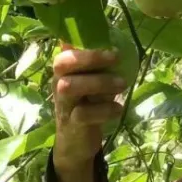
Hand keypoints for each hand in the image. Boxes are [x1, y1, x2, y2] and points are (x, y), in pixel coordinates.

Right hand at [52, 44, 126, 173]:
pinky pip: (83, 114)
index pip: (65, 50)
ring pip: (70, 87)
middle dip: (90, 58)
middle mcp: (58, 83)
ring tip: (123, 84)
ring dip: (99, 83)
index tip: (111, 47)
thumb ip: (96, 64)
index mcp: (63, 71)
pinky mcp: (71, 123)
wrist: (76, 141)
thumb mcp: (89, 82)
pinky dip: (104, 110)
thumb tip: (115, 39)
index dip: (84, 47)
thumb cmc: (86, 103)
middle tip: (117, 58)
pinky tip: (118, 108)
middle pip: (62, 64)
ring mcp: (63, 104)